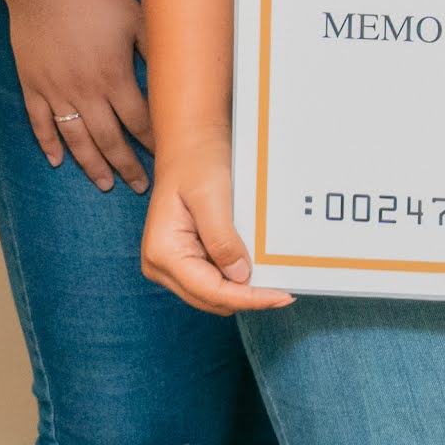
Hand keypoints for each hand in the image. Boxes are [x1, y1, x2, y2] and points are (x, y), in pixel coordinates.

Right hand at [4, 0, 154, 192]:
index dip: (153, 143)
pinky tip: (57, 161)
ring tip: (104, 184)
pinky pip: (40, 122)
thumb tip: (175, 69)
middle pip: (109, 139)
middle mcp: (85, 91)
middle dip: (126, 166)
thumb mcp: (135, 17)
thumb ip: (153, 47)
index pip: (139, 121)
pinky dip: (48, 143)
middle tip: (139, 187)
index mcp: (114, 76)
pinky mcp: (32, 85)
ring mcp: (56, 91)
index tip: (166, 159)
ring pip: (76, 139)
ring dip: (91, 165)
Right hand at [140, 151, 291, 314]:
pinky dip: (234, 279)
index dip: (248, 298)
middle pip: (210, 299)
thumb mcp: (211, 197)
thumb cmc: (197, 163)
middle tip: (284, 292)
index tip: (281, 297)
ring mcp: (169, 265)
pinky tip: (255, 268)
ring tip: (273, 281)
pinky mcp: (182, 259)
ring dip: (241, 291)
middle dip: (247, 298)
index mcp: (163, 252)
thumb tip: (240, 277)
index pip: (210, 290)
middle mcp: (159, 265)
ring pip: (212, 295)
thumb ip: (222, 239)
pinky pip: (212, 280)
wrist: (189, 145)